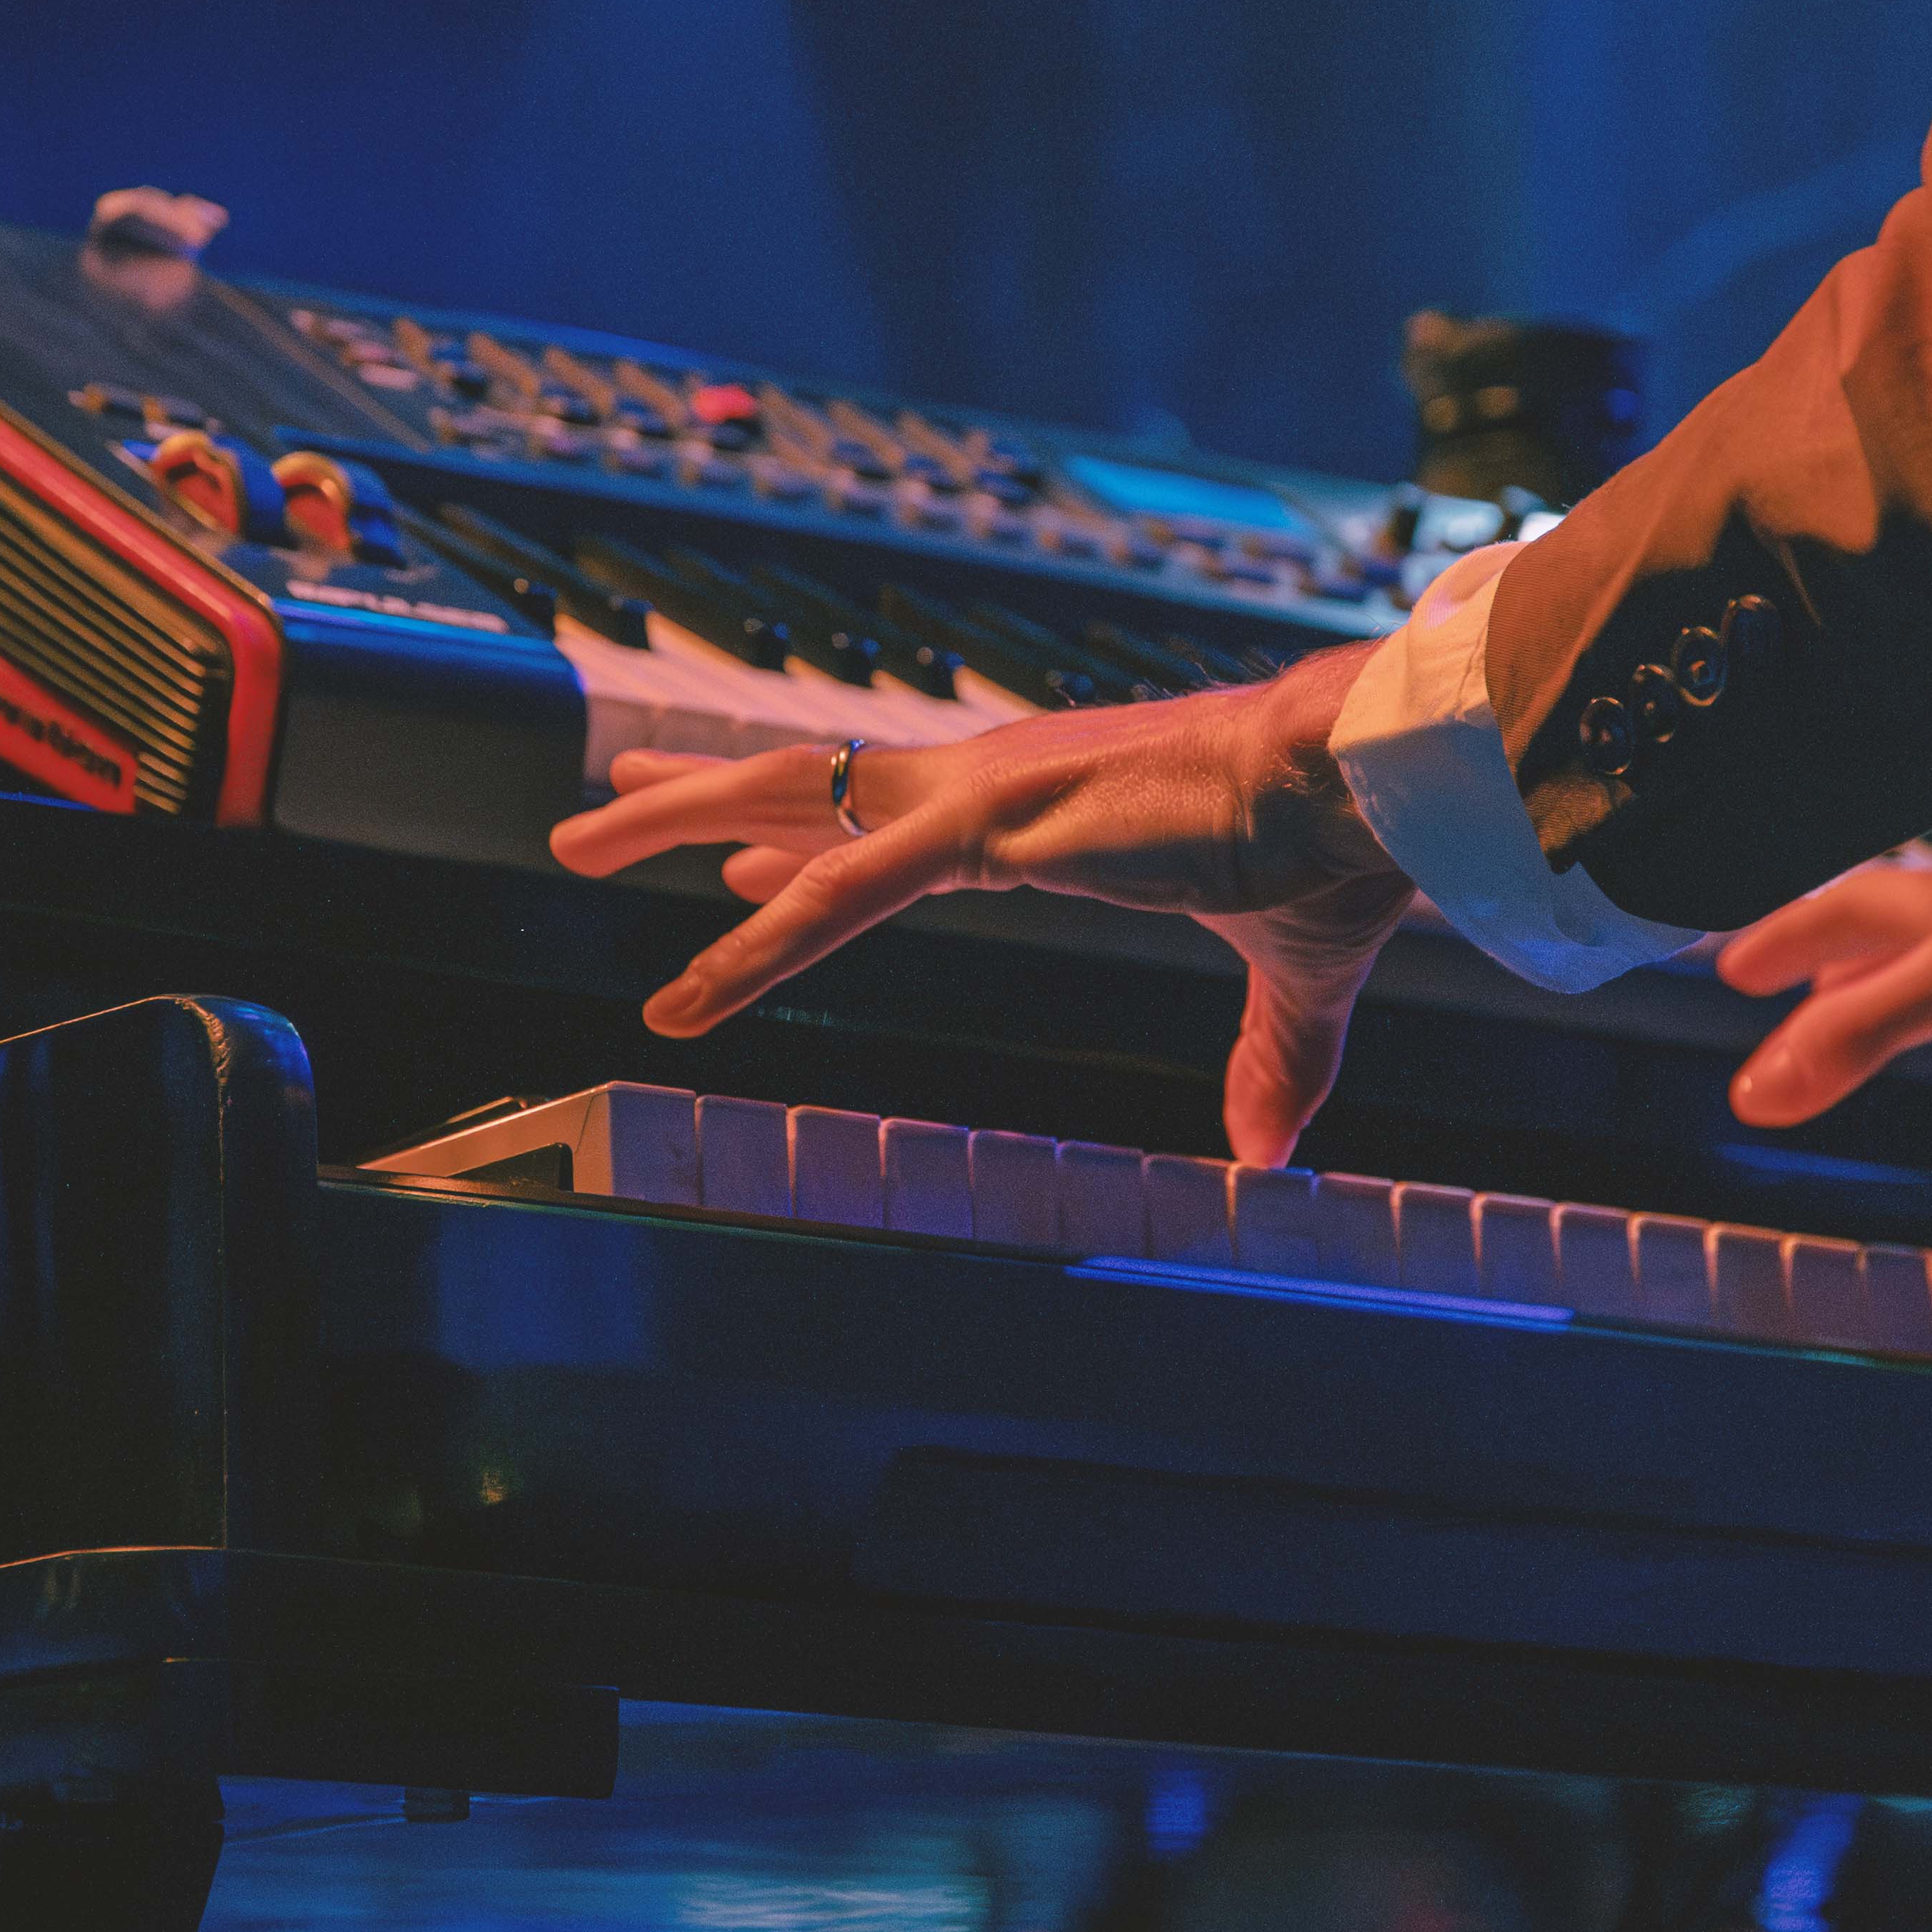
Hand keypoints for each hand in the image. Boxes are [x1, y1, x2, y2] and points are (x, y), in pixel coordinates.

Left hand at [545, 647, 1415, 1168]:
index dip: (810, 837)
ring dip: (674, 819)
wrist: (1359, 784)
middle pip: (816, 778)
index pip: (898, 816)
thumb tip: (1270, 1154)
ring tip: (573, 837)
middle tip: (611, 803)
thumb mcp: (1285, 973)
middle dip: (706, 793)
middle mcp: (998, 778)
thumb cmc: (1330, 849)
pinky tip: (683, 989)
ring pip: (793, 801)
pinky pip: (843, 893)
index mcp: (1053, 800)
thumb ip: (1268, 1060)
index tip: (740, 859)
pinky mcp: (988, 824)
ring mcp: (982, 793)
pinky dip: (756, 944)